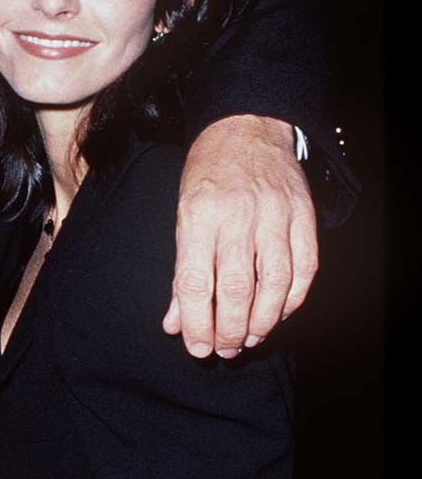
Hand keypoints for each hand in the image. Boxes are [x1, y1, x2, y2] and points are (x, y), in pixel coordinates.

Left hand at [163, 115, 317, 358]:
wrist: (247, 128)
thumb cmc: (208, 177)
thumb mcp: (182, 217)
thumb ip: (181, 273)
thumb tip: (174, 324)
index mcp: (198, 217)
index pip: (195, 283)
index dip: (196, 324)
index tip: (198, 348)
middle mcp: (238, 216)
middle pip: (235, 289)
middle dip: (229, 330)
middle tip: (225, 350)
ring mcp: (275, 215)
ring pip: (274, 283)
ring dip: (263, 321)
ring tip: (250, 338)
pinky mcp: (303, 216)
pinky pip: (304, 268)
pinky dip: (293, 299)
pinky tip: (279, 314)